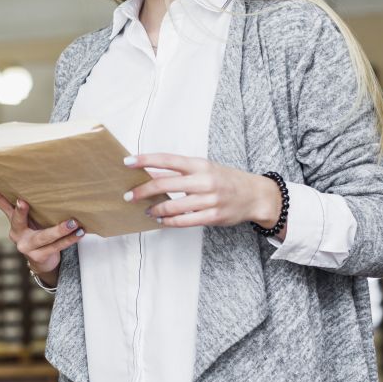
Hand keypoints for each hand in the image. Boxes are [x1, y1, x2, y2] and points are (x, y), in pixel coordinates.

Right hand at [0, 170, 84, 274]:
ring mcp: (27, 246)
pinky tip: (80, 232)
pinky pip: (56, 247)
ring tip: (74, 222)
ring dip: (60, 229)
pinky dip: (70, 239)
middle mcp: (16, 233)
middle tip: (23, 202)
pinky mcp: (39, 256)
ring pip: (44, 237)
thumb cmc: (39, 231)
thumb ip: (33, 204)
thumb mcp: (33, 218)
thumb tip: (48, 177)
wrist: (43, 261)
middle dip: (20, 211)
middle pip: (17, 220)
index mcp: (13, 219)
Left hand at [123, 153, 281, 228]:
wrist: (255, 195)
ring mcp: (209, 199)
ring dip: (155, 209)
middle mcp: (203, 180)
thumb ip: (178, 171)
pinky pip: (184, 221)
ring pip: (173, 206)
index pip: (167, 160)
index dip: (145, 160)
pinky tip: (161, 220)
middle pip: (165, 184)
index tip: (127, 162)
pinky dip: (169, 221)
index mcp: (199, 164)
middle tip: (128, 195)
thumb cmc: (224, 179)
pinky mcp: (213, 216)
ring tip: (147, 210)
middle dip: (142, 191)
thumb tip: (149, 172)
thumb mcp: (203, 168)